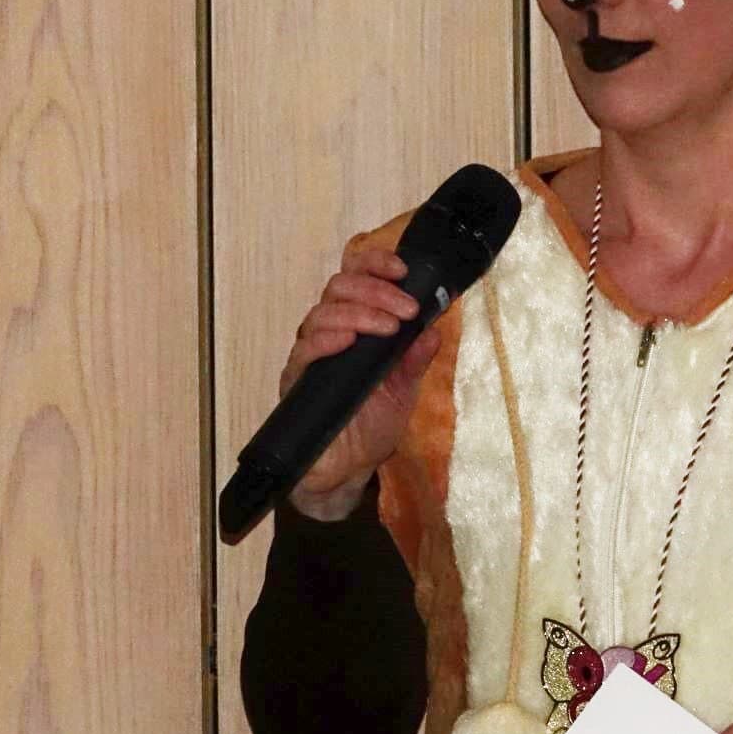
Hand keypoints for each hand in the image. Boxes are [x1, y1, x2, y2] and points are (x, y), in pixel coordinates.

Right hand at [279, 240, 446, 514]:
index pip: (356, 277)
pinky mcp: (297, 379)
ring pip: (323, 312)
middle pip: (339, 287)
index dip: (375, 264)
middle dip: (375, 290)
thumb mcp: (404, 389)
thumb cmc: (372, 425)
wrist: (349, 469)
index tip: (403, 270)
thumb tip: (435, 327)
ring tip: (388, 327)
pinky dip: (326, 339)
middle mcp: (329, 332)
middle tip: (406, 309)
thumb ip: (415, 358)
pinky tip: (347, 341)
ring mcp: (311, 354)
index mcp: (355, 325)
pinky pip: (305, 349)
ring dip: (359, 313)